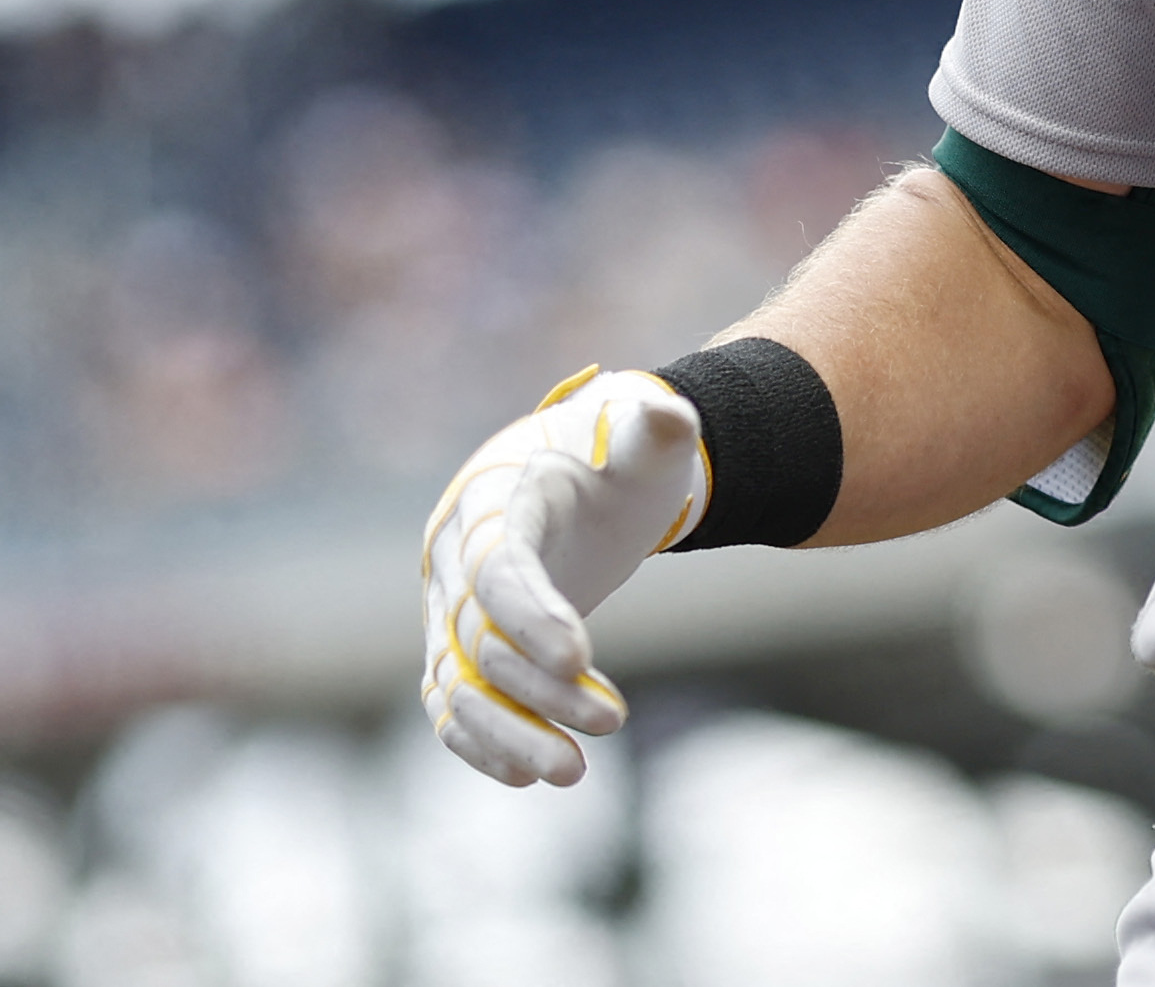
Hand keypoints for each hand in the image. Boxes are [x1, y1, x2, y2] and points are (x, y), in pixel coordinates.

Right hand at [418, 366, 708, 786]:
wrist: (586, 474)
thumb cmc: (616, 456)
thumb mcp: (643, 438)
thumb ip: (653, 428)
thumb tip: (669, 416)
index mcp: (491, 501)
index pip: (496, 565)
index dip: (530, 614)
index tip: (580, 658)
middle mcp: (454, 560)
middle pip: (477, 639)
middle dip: (538, 688)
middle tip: (614, 720)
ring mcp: (449, 609)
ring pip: (455, 685)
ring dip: (506, 734)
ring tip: (572, 774)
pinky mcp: (458, 648)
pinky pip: (451, 705)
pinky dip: (481, 743)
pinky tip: (527, 775)